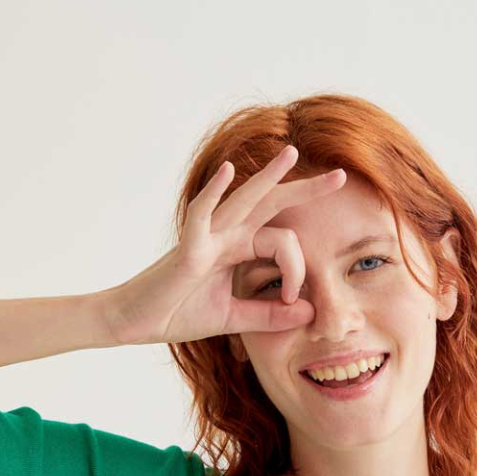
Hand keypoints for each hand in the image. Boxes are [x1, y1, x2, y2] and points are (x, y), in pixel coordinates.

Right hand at [103, 145, 345, 345]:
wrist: (135, 323)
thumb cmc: (177, 314)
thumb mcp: (233, 318)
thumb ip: (268, 315)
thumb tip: (309, 312)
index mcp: (237, 249)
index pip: (283, 244)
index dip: (297, 271)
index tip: (291, 300)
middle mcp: (225, 235)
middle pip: (271, 204)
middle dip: (306, 190)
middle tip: (342, 176)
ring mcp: (206, 238)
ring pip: (243, 200)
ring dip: (268, 176)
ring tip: (292, 152)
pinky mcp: (187, 249)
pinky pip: (202, 215)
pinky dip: (215, 193)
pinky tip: (229, 171)